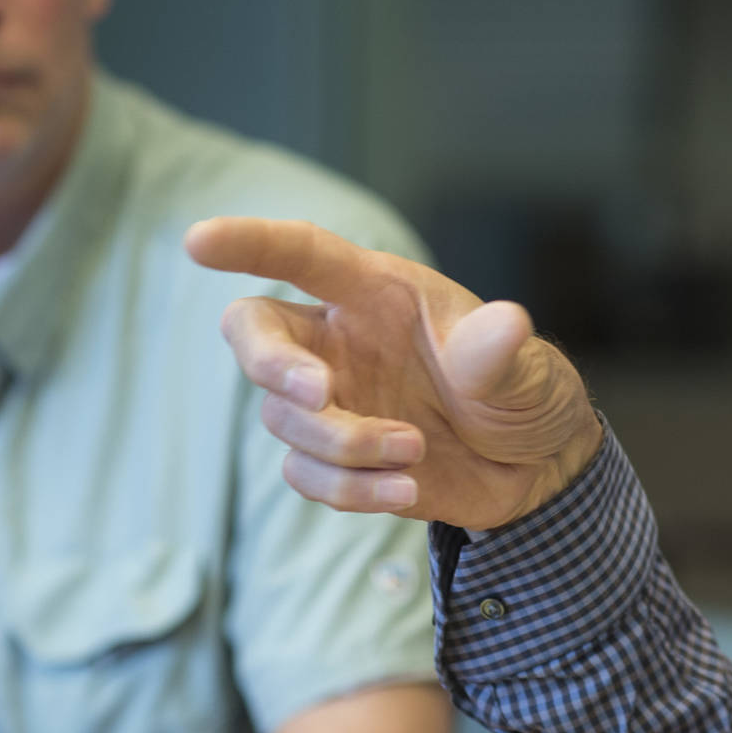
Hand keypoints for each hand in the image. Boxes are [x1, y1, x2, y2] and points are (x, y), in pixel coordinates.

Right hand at [186, 217, 602, 530]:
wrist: (533, 468)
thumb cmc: (523, 394)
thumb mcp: (526, 370)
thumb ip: (500, 352)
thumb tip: (506, 325)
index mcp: (378, 293)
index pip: (302, 255)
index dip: (249, 243)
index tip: (198, 242)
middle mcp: (339, 340)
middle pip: (255, 333)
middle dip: (273, 365)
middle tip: (320, 394)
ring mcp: (331, 400)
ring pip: (284, 418)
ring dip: (344, 443)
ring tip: (416, 452)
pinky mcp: (334, 457)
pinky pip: (306, 474)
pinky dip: (351, 489)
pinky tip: (406, 490)